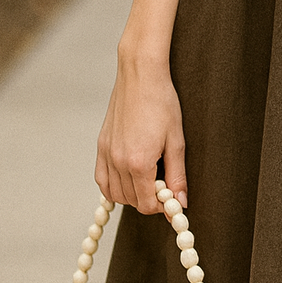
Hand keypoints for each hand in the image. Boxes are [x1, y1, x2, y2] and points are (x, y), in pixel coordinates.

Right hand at [95, 35, 186, 214]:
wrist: (140, 76)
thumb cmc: (162, 103)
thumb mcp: (176, 141)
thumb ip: (177, 175)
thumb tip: (181, 201)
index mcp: (138, 163)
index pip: (146, 204)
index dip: (162, 206)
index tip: (172, 197)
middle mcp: (118, 162)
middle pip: (131, 201)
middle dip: (149, 200)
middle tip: (163, 185)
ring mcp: (106, 154)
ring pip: (115, 194)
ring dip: (132, 195)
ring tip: (149, 179)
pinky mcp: (101, 146)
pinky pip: (102, 179)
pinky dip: (114, 186)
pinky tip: (129, 177)